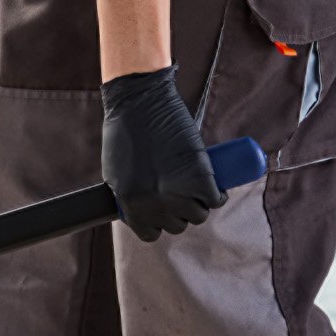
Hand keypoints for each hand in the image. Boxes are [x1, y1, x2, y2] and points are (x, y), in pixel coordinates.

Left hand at [101, 64, 225, 241]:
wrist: (140, 102)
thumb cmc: (124, 132)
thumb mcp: (116, 174)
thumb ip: (128, 196)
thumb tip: (144, 210)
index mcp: (129, 205)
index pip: (150, 233)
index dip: (159, 222)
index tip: (164, 210)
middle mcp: (153, 205)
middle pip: (177, 225)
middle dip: (181, 211)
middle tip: (182, 191)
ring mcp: (177, 194)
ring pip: (198, 214)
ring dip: (201, 203)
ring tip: (197, 185)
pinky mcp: (199, 178)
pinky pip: (216, 199)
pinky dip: (219, 193)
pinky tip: (216, 184)